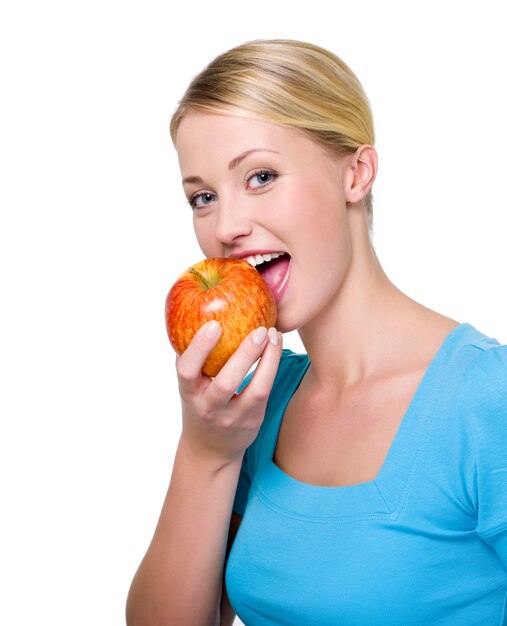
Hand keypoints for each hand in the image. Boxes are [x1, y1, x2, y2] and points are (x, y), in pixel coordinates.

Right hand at [175, 321, 282, 465]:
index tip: (214, 324)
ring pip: (255, 390)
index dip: (199, 348)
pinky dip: (272, 367)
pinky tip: (276, 346)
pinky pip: (266, 391)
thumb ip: (193, 359)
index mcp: (189, 394)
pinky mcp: (254, 419)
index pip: (187, 371)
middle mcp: (209, 407)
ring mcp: (233, 417)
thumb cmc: (200, 403)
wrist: (211, 449)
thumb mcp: (190, 386)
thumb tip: (197, 314)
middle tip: (259, 329)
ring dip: (268, 360)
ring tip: (274, 335)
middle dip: (244, 354)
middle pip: (226, 383)